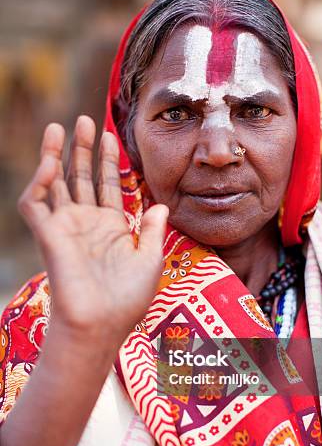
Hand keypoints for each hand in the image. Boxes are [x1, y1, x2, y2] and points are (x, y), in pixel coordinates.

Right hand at [18, 115, 167, 348]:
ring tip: (61, 126)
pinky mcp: (48, 235)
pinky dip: (40, 182)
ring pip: (56, 183)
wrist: (102, 325)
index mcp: (111, 228)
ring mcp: (66, 228)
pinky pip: (36, 203)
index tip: (111, 136)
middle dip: (82, 149)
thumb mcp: (150, 259)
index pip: (108, 186)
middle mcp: (87, 224)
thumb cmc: (127, 299)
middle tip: (85, 120)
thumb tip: (160, 206)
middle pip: (81, 178)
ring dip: (56, 155)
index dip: (108, 162)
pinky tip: (52, 163)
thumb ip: (152, 230)